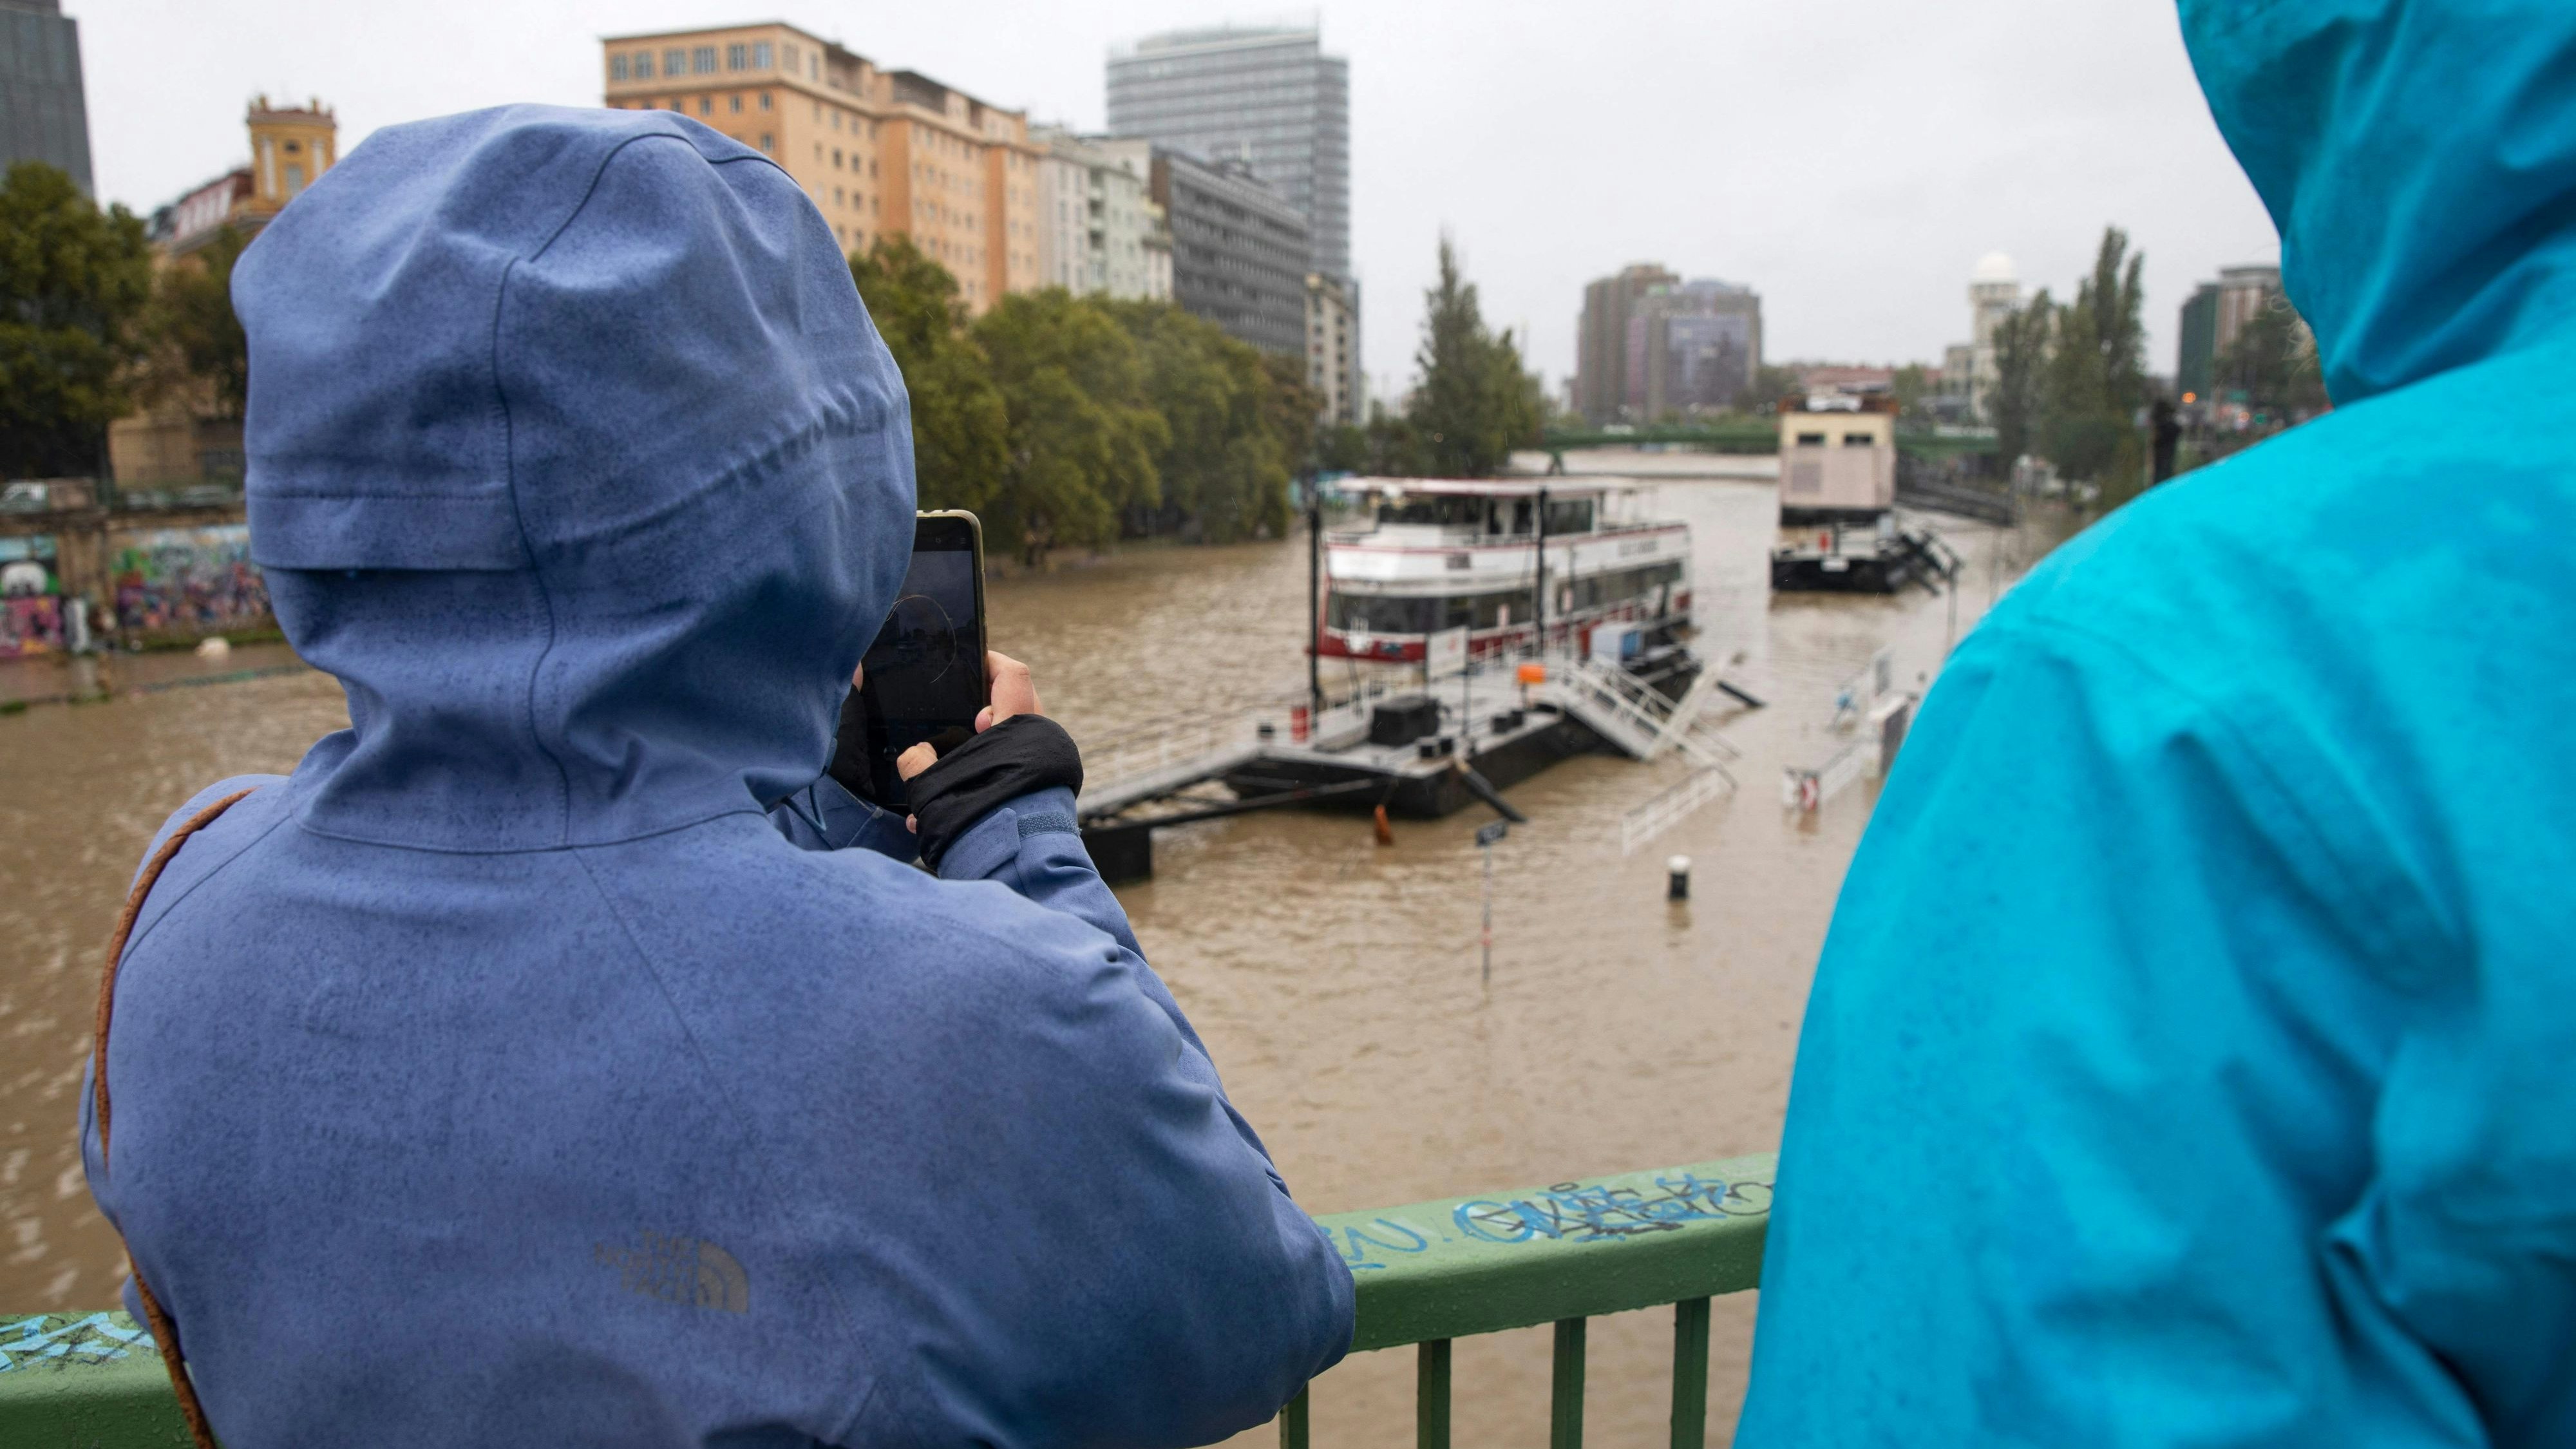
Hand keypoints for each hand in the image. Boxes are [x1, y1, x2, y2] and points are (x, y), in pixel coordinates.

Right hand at [897, 652, 1041, 827]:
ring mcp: (1043, 769)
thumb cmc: (982, 822)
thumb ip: (919, 763)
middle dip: (980, 714)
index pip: (1012, 674)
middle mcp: (1038, 743)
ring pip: (1012, 744)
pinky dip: (987, 782)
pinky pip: (1013, 776)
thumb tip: (915, 756)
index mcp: (1019, 726)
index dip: (990, 662)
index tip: (971, 660)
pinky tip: (956, 808)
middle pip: (1013, 708)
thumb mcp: (935, 786)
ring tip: (945, 776)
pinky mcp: (1042, 795)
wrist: (1018, 870)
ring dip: (980, 754)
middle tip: (953, 723)